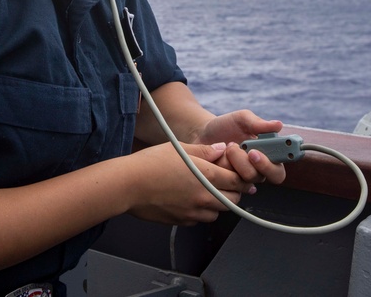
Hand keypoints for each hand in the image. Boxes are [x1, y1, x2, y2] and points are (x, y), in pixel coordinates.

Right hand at [126, 142, 247, 225]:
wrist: (128, 185)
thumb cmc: (150, 163)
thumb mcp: (180, 148)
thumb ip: (205, 151)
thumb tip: (221, 149)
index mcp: (207, 177)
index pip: (237, 181)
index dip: (242, 178)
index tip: (241, 175)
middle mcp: (204, 197)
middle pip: (233, 200)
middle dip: (233, 192)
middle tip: (227, 183)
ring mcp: (193, 212)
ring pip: (218, 212)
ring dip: (218, 204)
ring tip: (208, 191)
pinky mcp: (182, 221)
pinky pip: (200, 220)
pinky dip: (201, 212)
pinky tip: (191, 200)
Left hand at [194, 111, 286, 186]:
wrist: (203, 133)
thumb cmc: (226, 125)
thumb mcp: (242, 119)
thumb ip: (258, 123)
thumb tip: (278, 124)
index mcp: (268, 155)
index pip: (280, 168)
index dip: (275, 163)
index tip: (259, 152)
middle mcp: (259, 169)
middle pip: (268, 177)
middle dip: (256, 164)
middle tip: (248, 151)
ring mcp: (243, 178)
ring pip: (247, 178)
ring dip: (236, 160)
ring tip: (229, 146)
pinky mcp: (228, 184)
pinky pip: (229, 182)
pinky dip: (222, 166)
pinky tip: (218, 156)